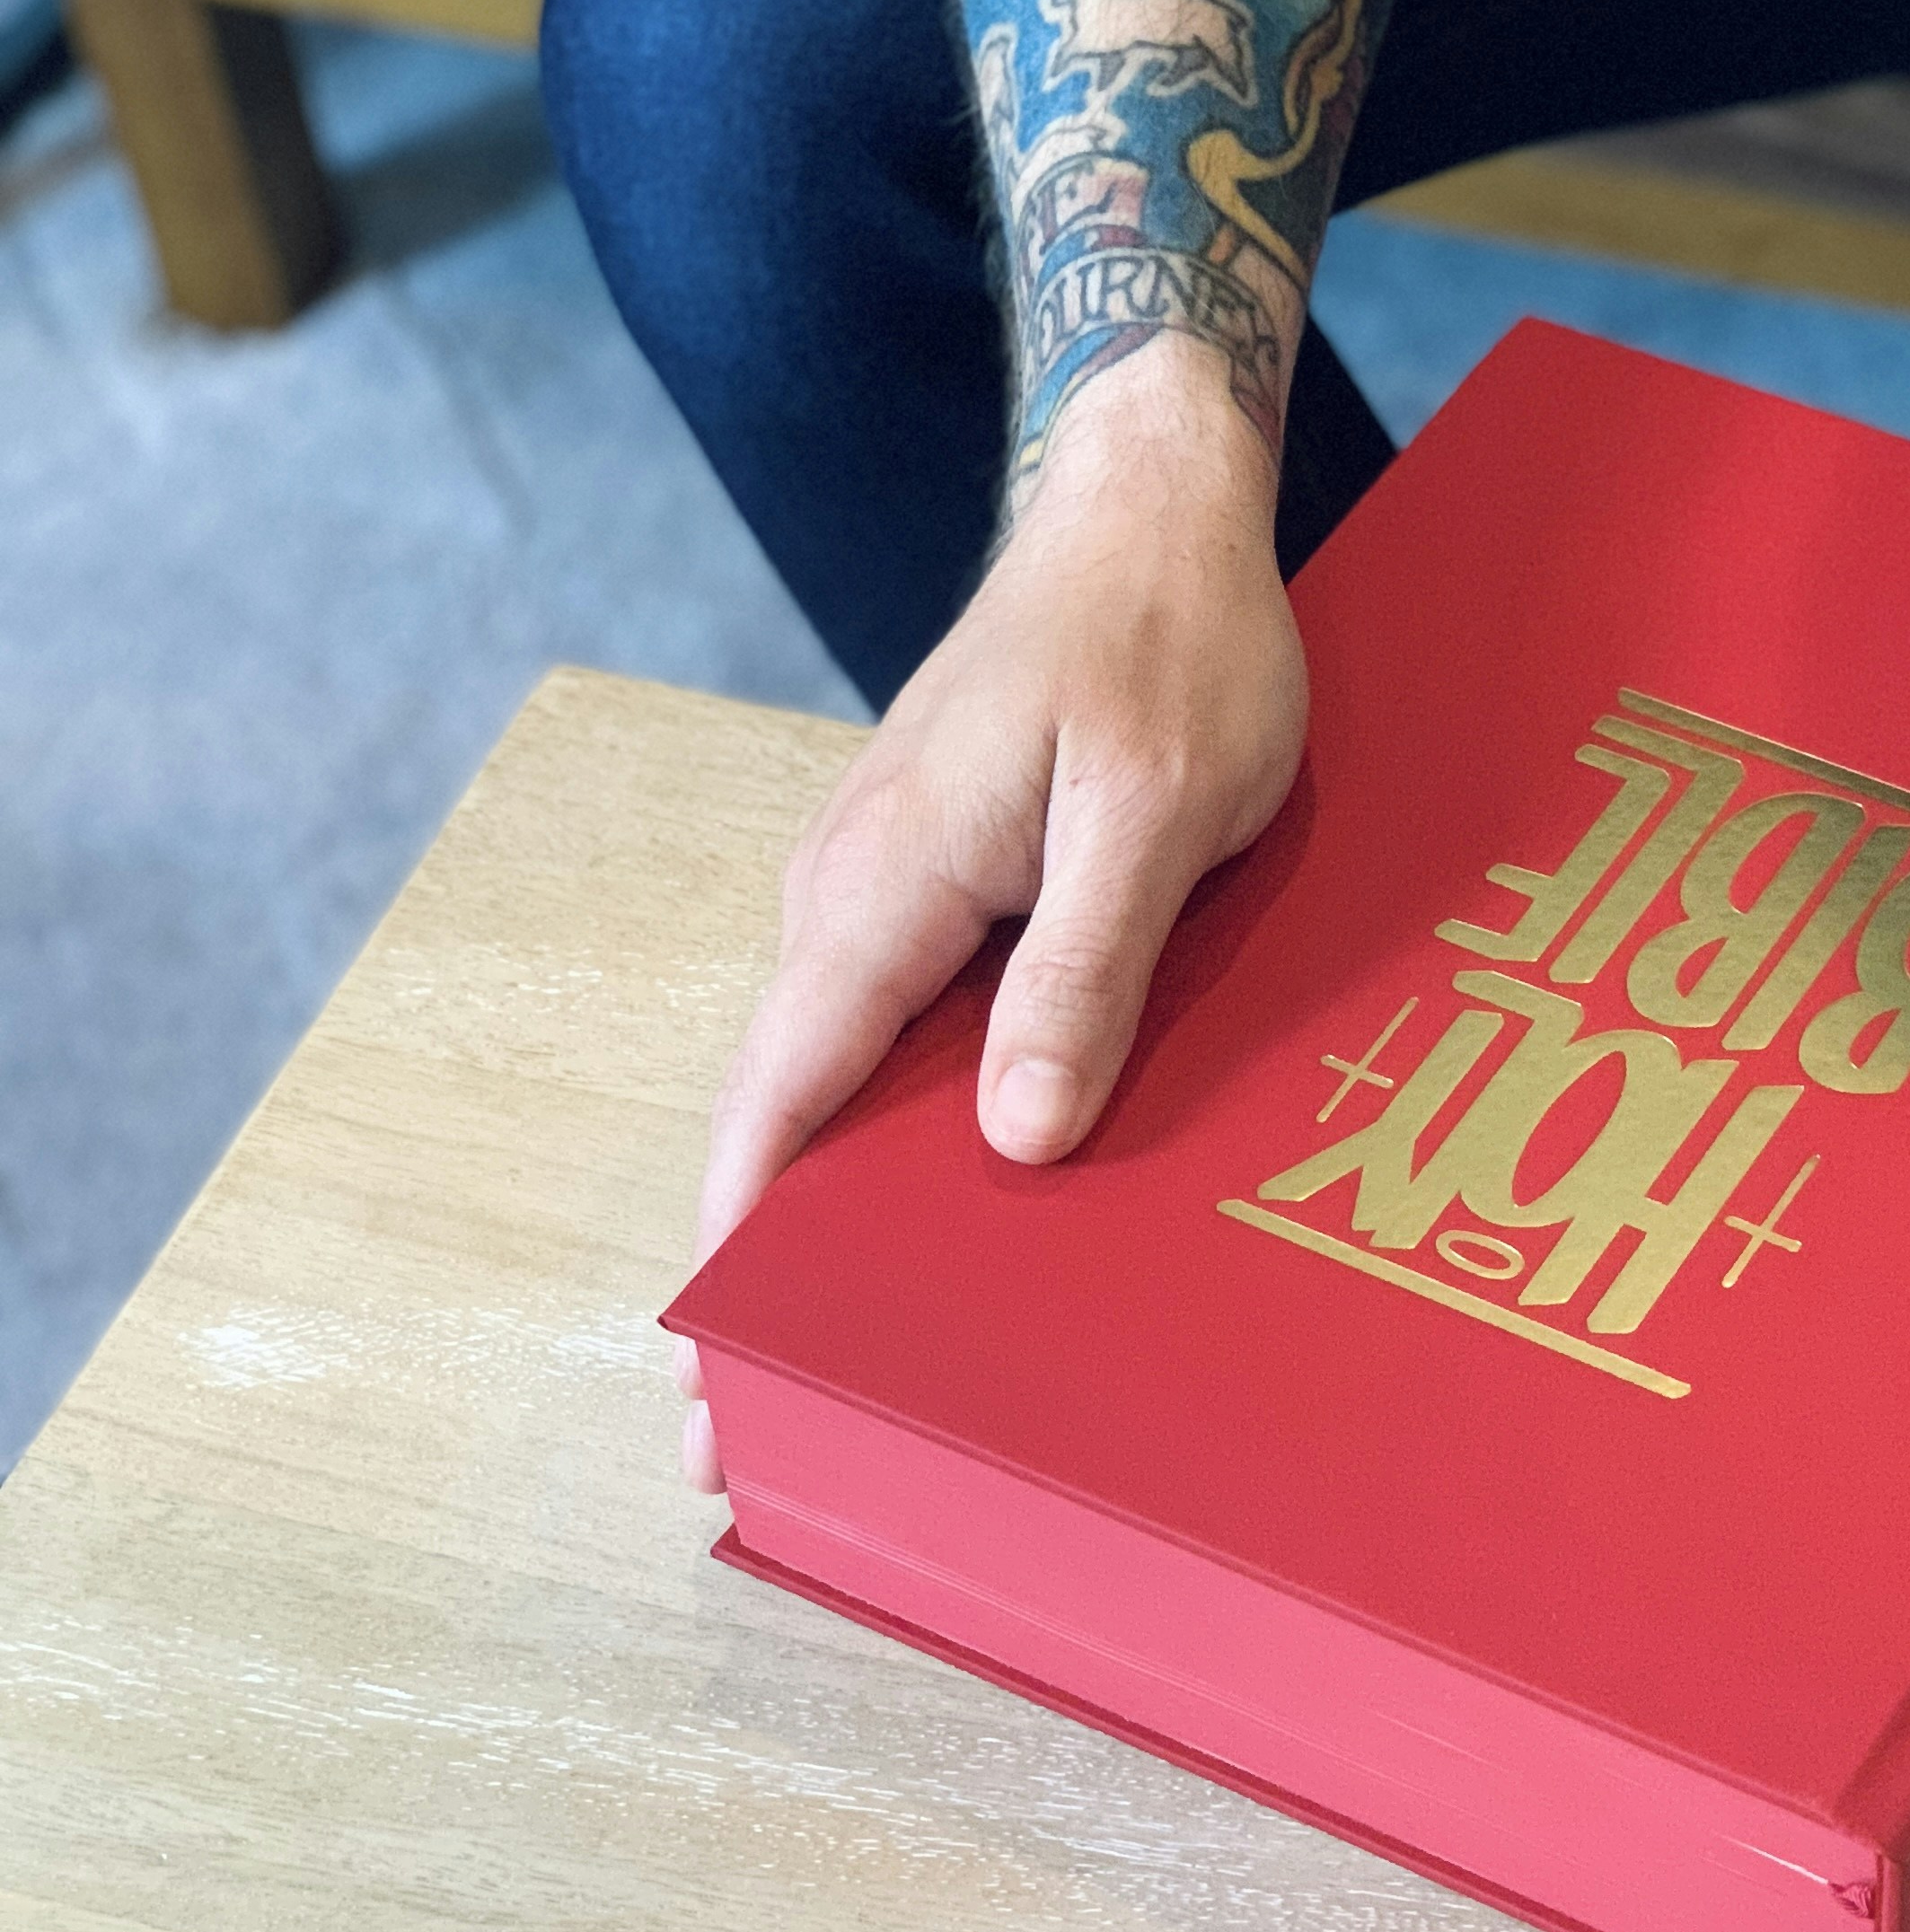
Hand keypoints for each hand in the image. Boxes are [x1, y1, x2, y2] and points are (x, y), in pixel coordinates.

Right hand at [675, 340, 1309, 1490]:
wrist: (1149, 501)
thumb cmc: (1168, 641)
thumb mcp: (1155, 808)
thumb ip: (1084, 968)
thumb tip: (1014, 1136)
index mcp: (886, 886)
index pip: (780, 1103)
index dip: (742, 1256)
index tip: (718, 1387)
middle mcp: (854, 897)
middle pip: (795, 1115)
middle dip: (779, 1270)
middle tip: (782, 1430)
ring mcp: (892, 888)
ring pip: (850, 1079)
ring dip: (852, 1208)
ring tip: (875, 1360)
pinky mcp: (945, 883)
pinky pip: (907, 1029)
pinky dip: (914, 1125)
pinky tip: (967, 1207)